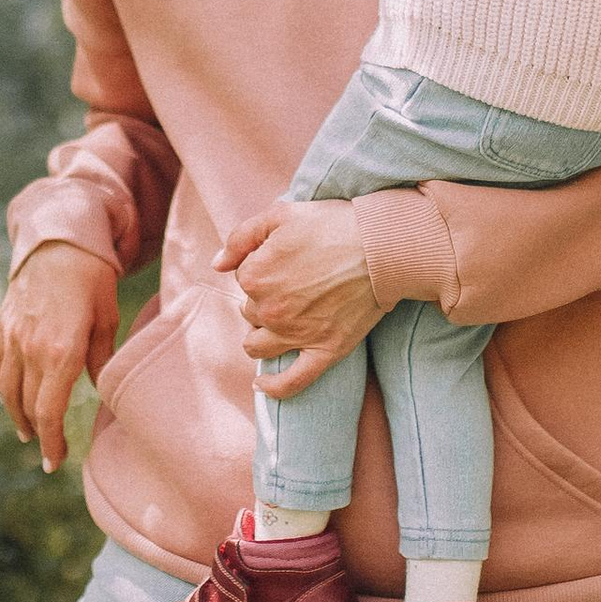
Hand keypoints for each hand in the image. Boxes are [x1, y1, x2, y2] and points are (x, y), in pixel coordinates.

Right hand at [0, 239, 119, 471]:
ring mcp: (12, 337)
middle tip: (47, 455)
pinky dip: (1, 386)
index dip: (51, 442)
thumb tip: (102, 392)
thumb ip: (101, 359)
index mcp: (61, 352)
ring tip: (27, 432)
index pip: (49, 412)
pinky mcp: (3, 325)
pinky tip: (10, 397)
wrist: (59, 238)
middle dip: (38, 435)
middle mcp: (31, 348)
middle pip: (27, 406)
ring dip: (16, 415)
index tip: (54, 463)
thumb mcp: (106, 319)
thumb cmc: (93, 278)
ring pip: (7, 389)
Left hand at [215, 199, 384, 394]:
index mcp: (254, 276)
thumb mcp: (280, 214)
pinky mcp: (324, 350)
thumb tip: (217, 263)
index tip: (286, 257)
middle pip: (249, 311)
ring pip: (257, 345)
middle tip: (293, 281)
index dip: (261, 265)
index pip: (243, 277)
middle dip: (262, 299)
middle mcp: (269, 310)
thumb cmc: (333, 225)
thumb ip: (240, 238)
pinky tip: (261, 384)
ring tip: (278, 322)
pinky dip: (274, 386)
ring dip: (261, 335)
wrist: (383, 247)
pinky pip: (292, 381)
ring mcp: (296, 334)